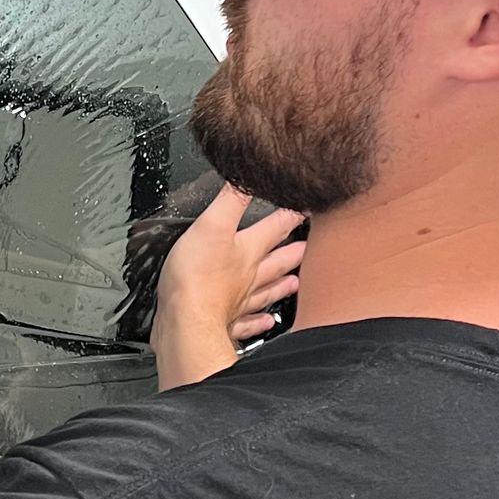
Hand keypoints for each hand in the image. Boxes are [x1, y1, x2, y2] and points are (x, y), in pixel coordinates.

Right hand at [151, 186, 304, 390]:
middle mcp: (249, 276)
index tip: (308, 207)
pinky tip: (266, 321)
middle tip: (311, 247)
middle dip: (293, 251)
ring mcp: (239, 301)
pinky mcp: (226, 322)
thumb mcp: (211, 225)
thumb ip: (230, 200)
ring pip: (267, 290)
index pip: (276, 227)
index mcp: (247, 251)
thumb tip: (245, 176)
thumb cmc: (197, 277)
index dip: (291, 214)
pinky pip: (248, 322)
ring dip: (281, 284)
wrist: (187, 322)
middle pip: (277, 260)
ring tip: (296, 282)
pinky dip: (259, 321)